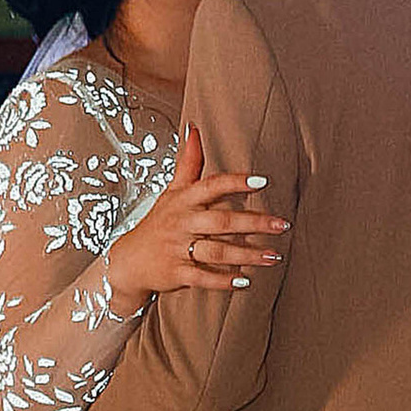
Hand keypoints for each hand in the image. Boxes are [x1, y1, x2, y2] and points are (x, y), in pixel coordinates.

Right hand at [104, 125, 288, 302]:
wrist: (128, 261)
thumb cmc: (157, 223)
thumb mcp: (171, 191)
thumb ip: (188, 163)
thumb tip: (194, 128)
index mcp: (183, 201)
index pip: (211, 186)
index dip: (235, 183)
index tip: (262, 181)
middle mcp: (182, 223)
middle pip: (221, 222)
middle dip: (254, 223)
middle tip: (282, 224)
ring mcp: (178, 249)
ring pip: (217, 252)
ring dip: (247, 255)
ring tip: (274, 256)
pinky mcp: (177, 273)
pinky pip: (203, 277)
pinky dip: (223, 281)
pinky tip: (245, 281)